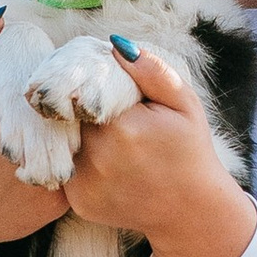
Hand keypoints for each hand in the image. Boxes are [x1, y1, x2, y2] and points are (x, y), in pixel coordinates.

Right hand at [0, 21, 69, 256]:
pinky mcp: (57, 202)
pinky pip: (83, 171)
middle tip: (72, 96)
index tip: (50, 80)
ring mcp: (43, 175)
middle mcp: (25, 145)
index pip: (46, 81)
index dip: (56, 76)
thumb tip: (0, 18)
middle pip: (69, 109)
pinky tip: (67, 152)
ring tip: (69, 123)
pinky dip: (80, 158)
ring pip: (81, 140)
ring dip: (80, 130)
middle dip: (73, 102)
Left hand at [59, 42, 256, 256]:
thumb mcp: (184, 103)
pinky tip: (103, 162)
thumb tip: (116, 45)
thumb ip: (151, 71)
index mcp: (121, 126)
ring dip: (75, 135)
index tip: (97, 90)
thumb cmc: (190, 151)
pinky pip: (67, 170)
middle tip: (100, 111)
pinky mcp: (80, 202)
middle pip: (69, 117)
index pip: (83, 91)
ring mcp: (85, 184)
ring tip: (104, 136)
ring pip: (65, 142)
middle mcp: (97, 156)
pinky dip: (78, 162)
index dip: (87, 87)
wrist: (191, 211)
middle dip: (79, 110)